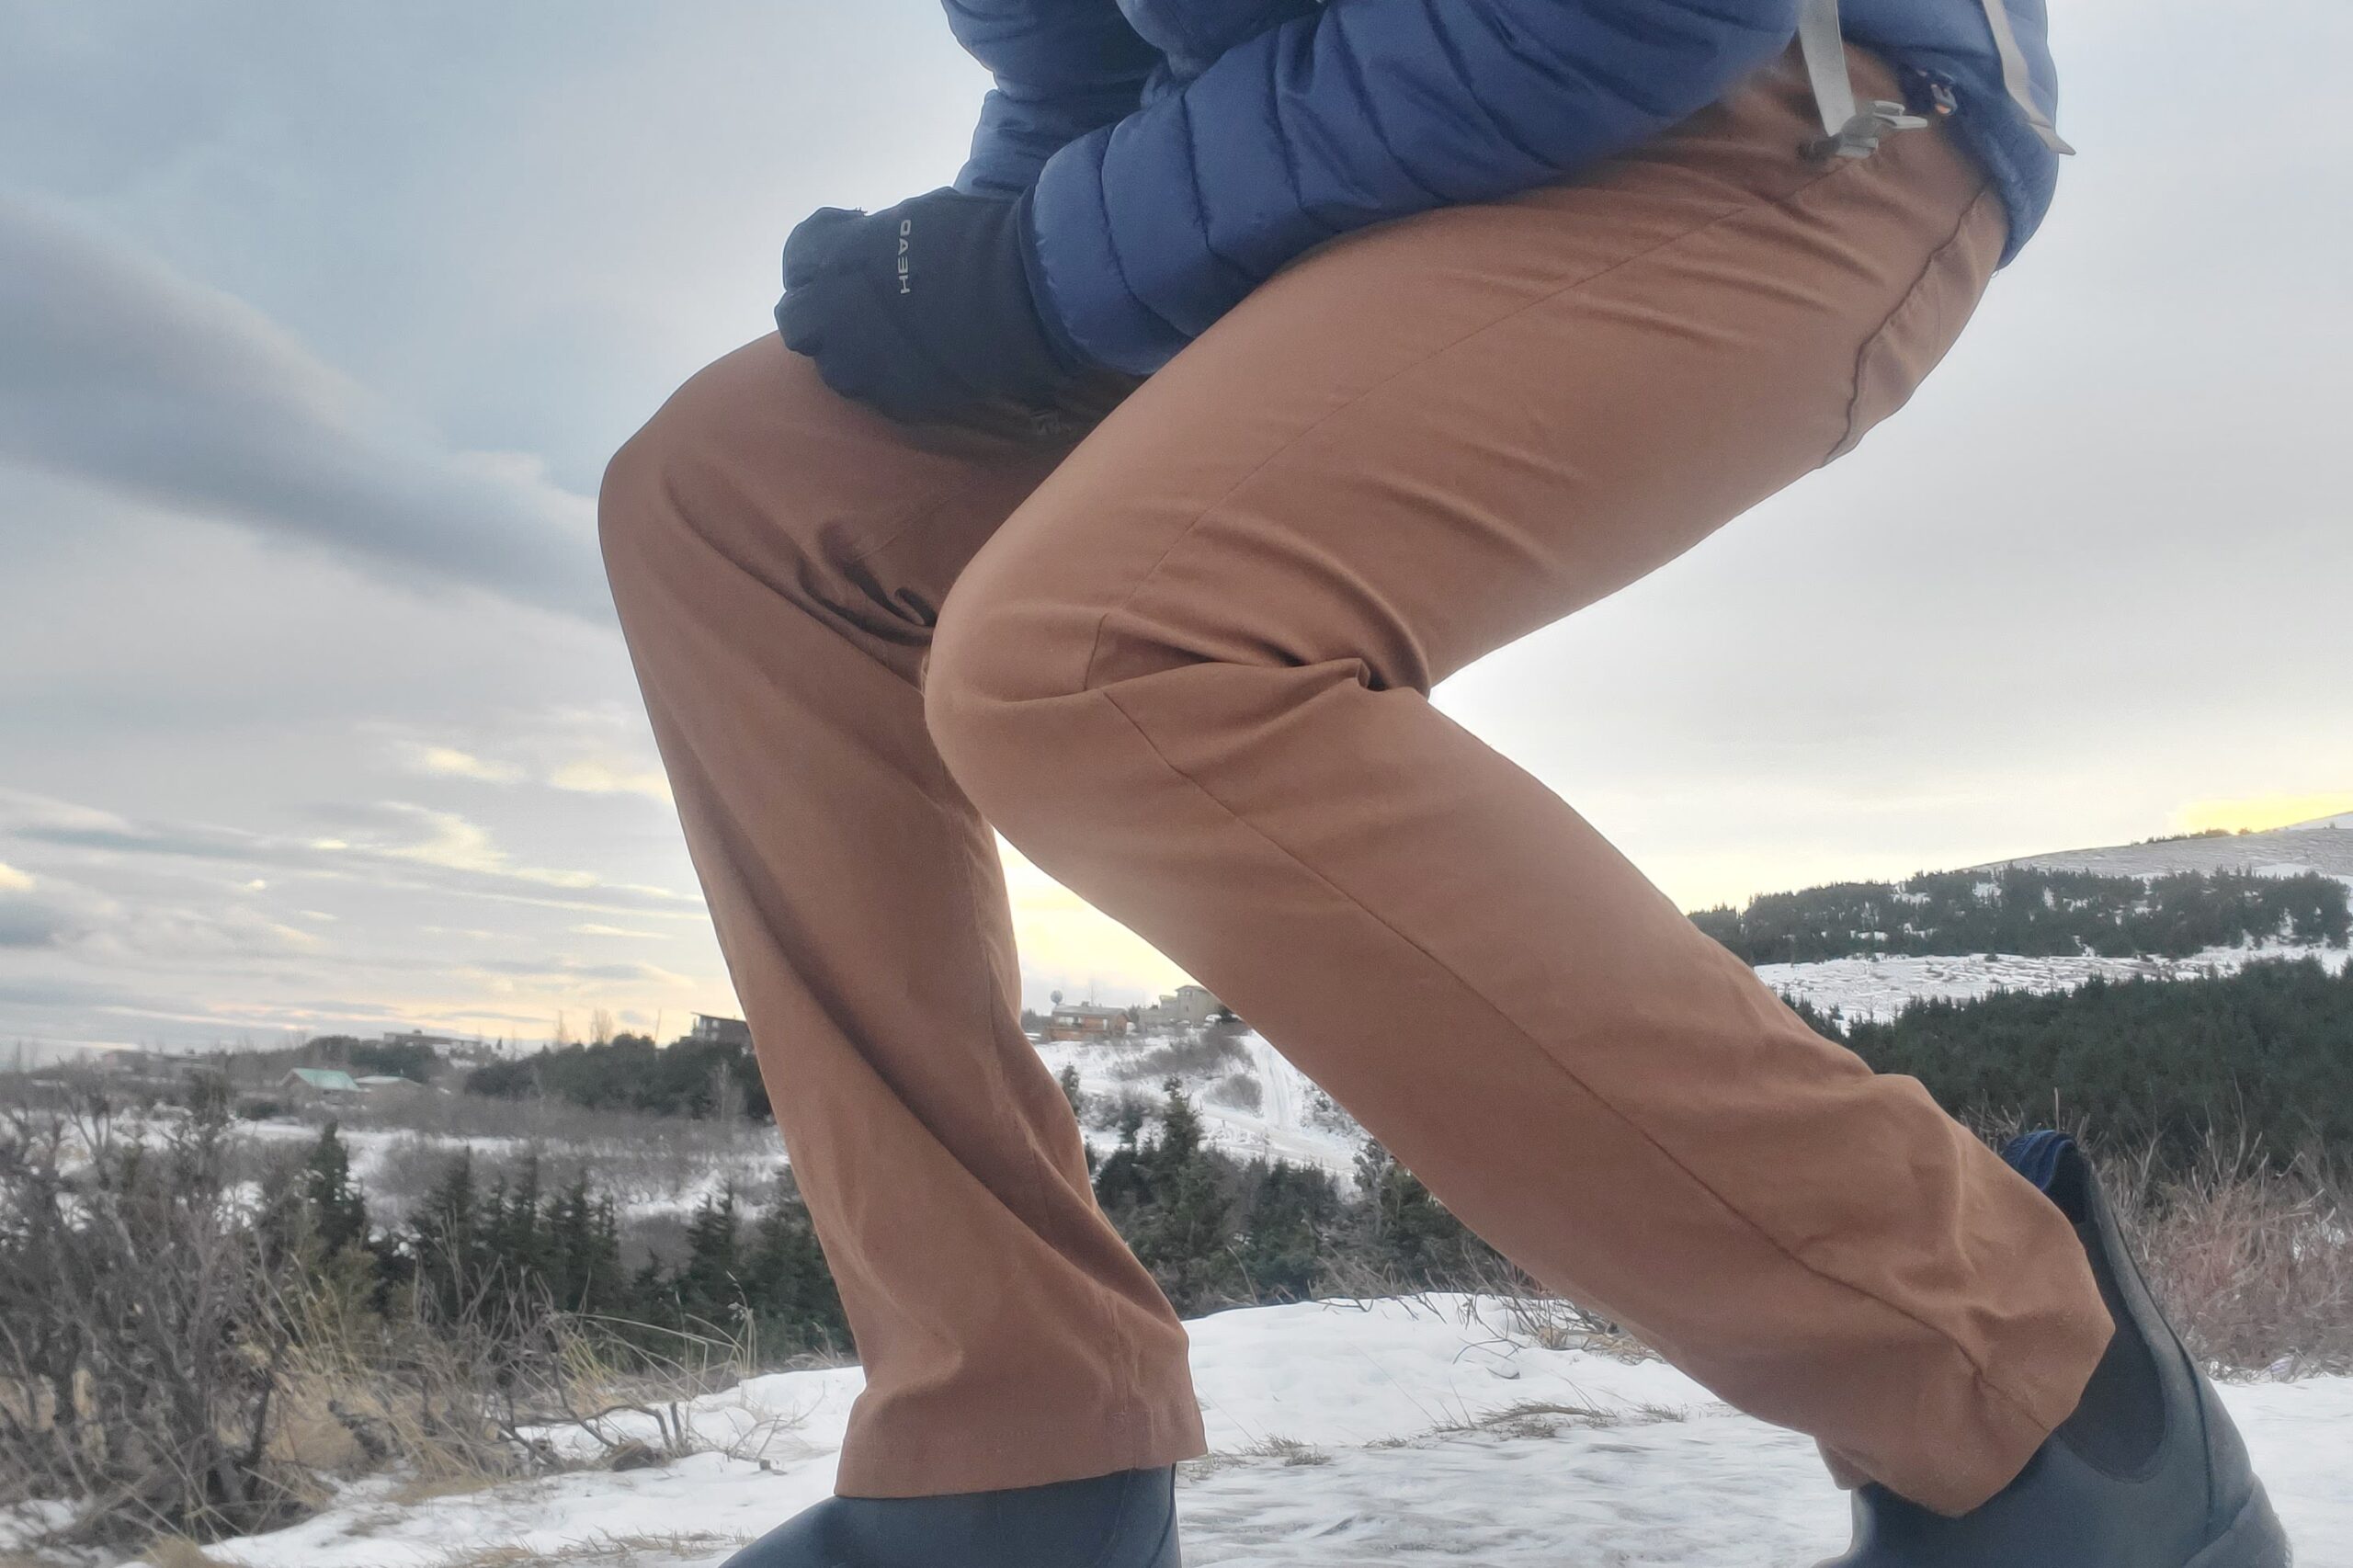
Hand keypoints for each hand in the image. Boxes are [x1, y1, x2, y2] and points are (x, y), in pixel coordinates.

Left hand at [777, 188, 1082, 425]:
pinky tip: (915, 362)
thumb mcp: (914, 214)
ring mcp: (861, 362)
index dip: (823, 247)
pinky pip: (877, 394)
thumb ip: (877, 236)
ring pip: (830, 367)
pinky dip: (889, 379)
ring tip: (883, 342)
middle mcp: (834, 312)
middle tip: (851, 304)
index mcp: (837, 255)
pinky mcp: (895, 399)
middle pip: (797, 319)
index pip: (799, 254)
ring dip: (849, 352)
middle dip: (819, 310)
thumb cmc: (976, 236)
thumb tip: (876, 242)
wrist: (1022, 295)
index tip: (851, 241)